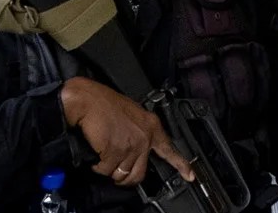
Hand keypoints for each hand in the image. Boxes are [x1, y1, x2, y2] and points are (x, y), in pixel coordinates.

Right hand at [60, 76, 193, 185]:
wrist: (88, 99)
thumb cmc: (104, 103)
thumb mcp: (132, 114)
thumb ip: (139, 132)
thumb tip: (136, 150)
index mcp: (151, 125)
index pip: (169, 149)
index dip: (181, 165)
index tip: (189, 175)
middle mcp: (144, 137)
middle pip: (140, 173)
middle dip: (126, 178)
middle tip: (117, 171)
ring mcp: (131, 145)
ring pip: (121, 174)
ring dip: (109, 170)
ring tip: (104, 155)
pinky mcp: (115, 150)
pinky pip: (106, 170)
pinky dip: (98, 166)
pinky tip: (97, 154)